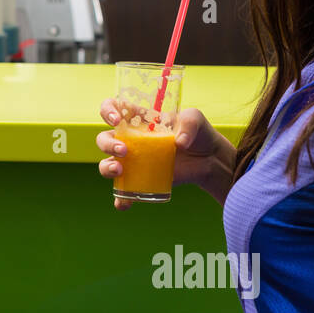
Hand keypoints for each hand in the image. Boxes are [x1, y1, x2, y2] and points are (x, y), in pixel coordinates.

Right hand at [95, 99, 224, 210]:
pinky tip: (124, 204)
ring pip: (107, 163)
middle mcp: (131, 140)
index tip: (116, 120)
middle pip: (104, 139)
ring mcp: (134, 161)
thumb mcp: (195, 120)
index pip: (113, 109)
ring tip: (120, 171)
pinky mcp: (141, 180)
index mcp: (138, 120)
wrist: (209, 159)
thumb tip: (179, 142)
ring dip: (107, 168)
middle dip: (107, 144)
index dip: (107, 111)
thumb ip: (189, 124)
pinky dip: (121, 199)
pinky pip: (124, 191)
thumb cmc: (198, 134)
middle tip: (124, 151)